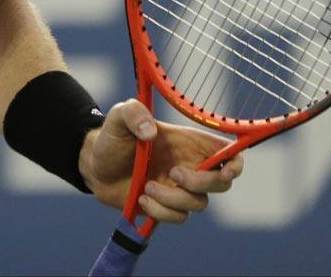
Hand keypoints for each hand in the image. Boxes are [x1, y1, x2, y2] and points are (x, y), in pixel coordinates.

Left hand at [78, 99, 243, 224]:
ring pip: (198, 203)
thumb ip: (133, 113)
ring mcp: (179, 188)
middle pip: (221, 182)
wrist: (95, 166)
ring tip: (146, 186)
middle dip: (202, 182)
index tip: (225, 170)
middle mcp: (189, 165)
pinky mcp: (168, 207)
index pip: (226, 151)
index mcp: (187, 141)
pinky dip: (161, 211)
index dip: (235, 163)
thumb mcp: (118, 117)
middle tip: (174, 173)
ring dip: (172, 198)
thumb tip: (150, 132)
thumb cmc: (112, 137)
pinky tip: (142, 198)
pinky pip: (179, 217)